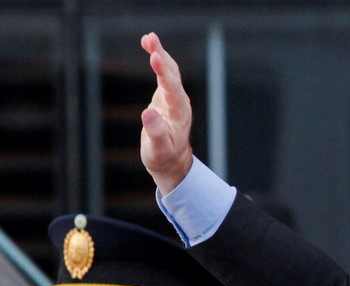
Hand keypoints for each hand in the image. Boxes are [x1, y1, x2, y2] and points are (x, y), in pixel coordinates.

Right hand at [140, 32, 193, 194]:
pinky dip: (158, 59)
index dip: (164, 74)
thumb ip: (156, 133)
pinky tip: (150, 46)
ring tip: (148, 37)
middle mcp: (179, 103)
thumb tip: (147, 113)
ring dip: (160, 53)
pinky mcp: (167, 96)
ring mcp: (175, 98)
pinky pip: (165, 74)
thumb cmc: (164, 157)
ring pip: (170, 72)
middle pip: (172, 76)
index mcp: (179, 115)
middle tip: (149, 40)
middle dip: (162, 57)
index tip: (154, 58)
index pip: (172, 90)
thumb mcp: (158, 150)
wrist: (172, 160)